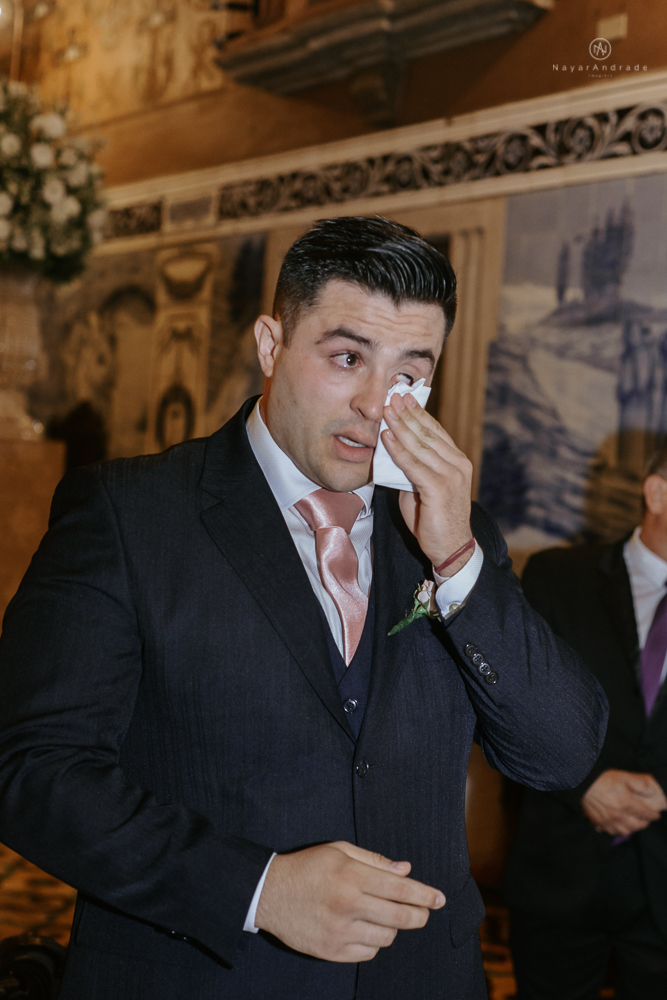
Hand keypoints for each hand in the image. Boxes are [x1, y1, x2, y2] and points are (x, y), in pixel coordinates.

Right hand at [255, 841, 444, 962]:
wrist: (269, 893)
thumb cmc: (308, 867)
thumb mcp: (339, 851)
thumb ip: (374, 860)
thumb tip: (406, 870)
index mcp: (352, 876)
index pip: (400, 888)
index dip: (425, 894)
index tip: (440, 899)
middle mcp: (348, 905)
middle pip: (400, 917)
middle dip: (420, 915)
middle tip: (425, 912)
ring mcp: (340, 931)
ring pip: (386, 936)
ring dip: (393, 927)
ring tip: (385, 915)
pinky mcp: (331, 951)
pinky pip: (368, 952)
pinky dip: (374, 942)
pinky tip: (367, 928)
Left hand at [382, 392, 472, 572]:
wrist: (451, 548)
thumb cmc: (434, 519)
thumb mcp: (422, 487)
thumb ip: (412, 469)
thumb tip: (393, 452)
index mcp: (457, 461)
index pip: (435, 431)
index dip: (418, 413)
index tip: (403, 398)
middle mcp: (457, 464)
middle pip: (428, 433)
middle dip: (408, 413)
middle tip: (392, 396)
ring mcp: (450, 475)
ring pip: (420, 445)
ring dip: (401, 426)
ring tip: (386, 410)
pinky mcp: (439, 488)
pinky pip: (414, 465)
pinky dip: (398, 450)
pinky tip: (387, 437)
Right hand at [581, 769, 666, 835]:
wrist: (581, 783)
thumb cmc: (602, 778)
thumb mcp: (622, 776)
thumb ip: (638, 783)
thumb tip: (651, 792)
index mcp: (626, 803)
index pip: (645, 813)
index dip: (653, 815)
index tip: (656, 815)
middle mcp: (618, 815)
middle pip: (637, 825)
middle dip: (644, 823)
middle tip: (646, 820)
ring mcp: (608, 820)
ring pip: (625, 831)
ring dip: (632, 829)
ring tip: (634, 824)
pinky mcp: (598, 822)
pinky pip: (611, 832)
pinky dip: (617, 831)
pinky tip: (618, 826)